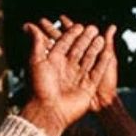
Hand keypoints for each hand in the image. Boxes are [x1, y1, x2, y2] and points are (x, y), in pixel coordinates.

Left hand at [20, 17, 116, 135]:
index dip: (71, 34)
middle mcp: (66, 70)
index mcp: (53, 63)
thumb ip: (36, 42)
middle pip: (77, 50)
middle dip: (85, 39)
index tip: (79, 25)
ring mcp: (77, 79)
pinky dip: (102, 62)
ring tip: (100, 37)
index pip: (64, 44)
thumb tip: (28, 24)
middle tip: (92, 28)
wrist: (49, 111)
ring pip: (88, 59)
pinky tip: (107, 52)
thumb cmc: (40, 87)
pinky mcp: (87, 88)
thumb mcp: (36, 61)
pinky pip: (97, 72)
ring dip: (94, 48)